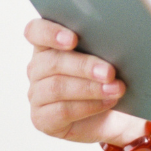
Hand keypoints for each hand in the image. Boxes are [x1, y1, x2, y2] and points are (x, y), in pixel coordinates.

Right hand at [24, 18, 141, 144]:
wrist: (115, 116)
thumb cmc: (108, 80)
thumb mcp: (106, 58)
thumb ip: (101, 44)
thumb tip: (112, 34)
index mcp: (48, 45)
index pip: (35, 31)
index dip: (50, 33)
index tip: (73, 39)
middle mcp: (38, 68)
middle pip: (52, 62)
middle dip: (83, 66)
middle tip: (109, 72)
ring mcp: (37, 94)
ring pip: (57, 87)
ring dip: (90, 88)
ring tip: (115, 89)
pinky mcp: (42, 119)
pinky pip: (62, 110)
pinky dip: (88, 106)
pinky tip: (107, 102)